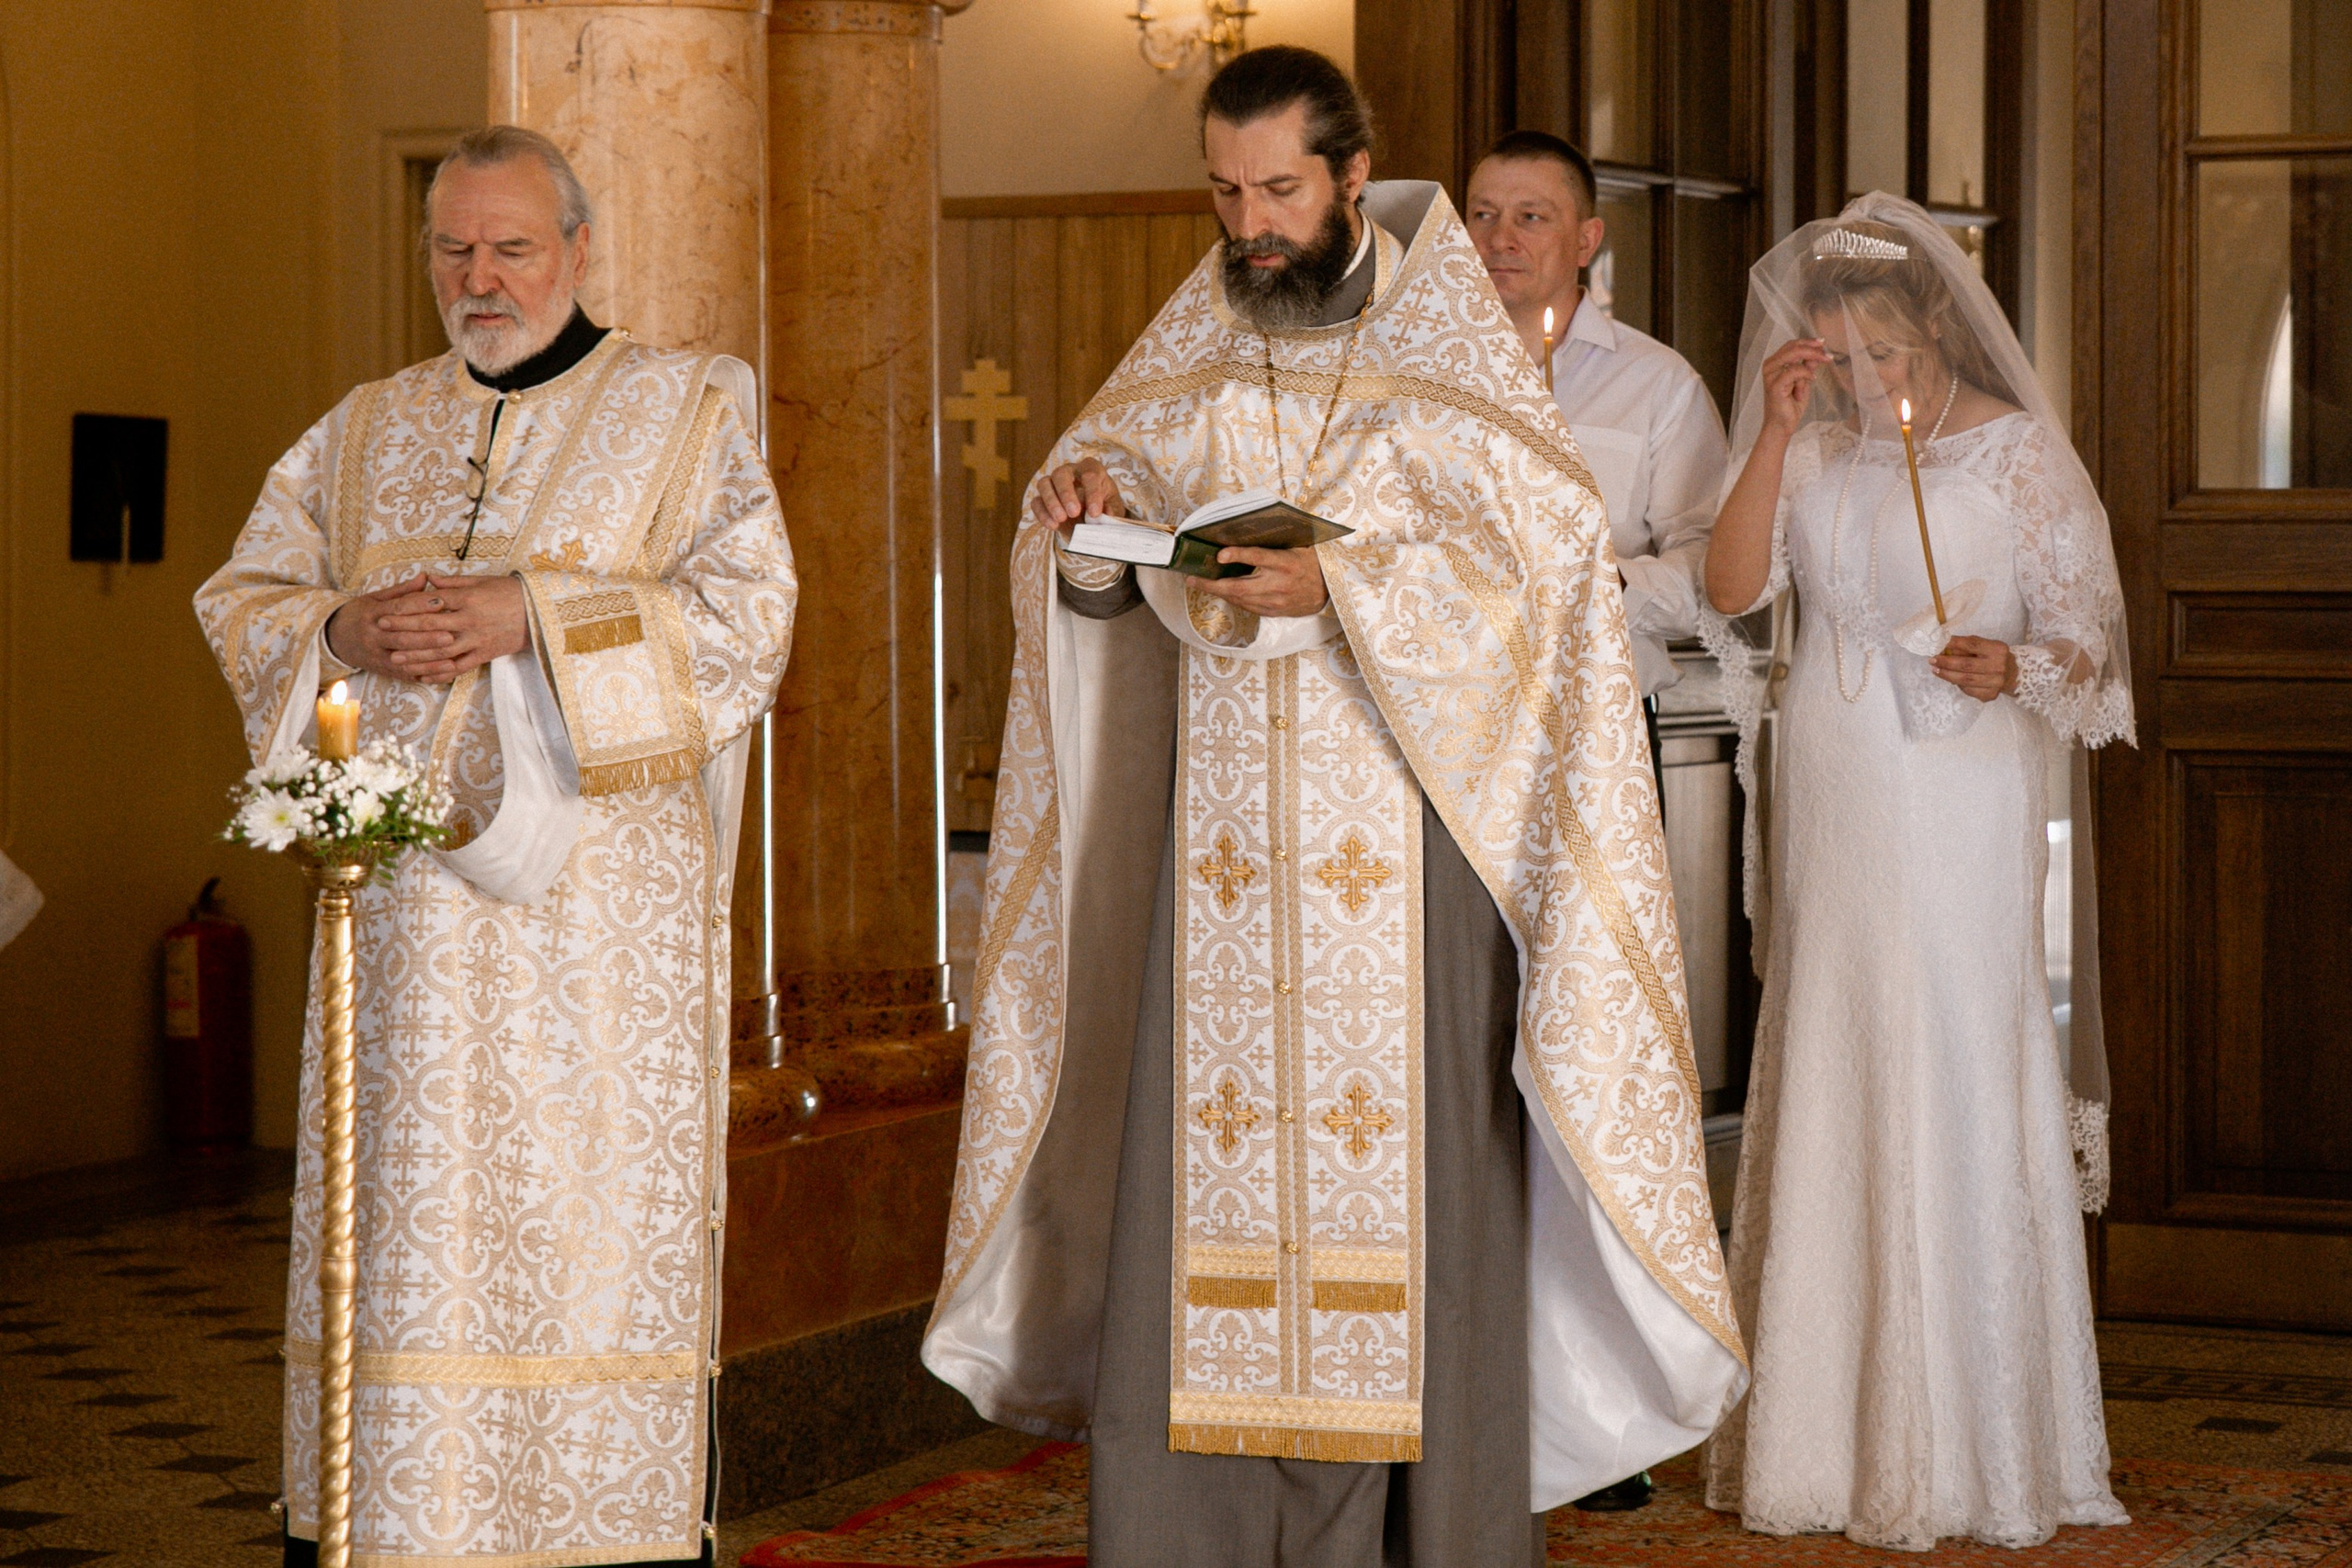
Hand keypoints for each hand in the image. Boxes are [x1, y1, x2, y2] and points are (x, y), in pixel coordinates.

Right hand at [325, 574, 452, 680]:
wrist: (335, 639)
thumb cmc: (359, 614)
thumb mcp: (375, 599)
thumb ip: (401, 591)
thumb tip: (425, 577)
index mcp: (371, 614)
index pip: (398, 609)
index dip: (419, 605)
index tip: (441, 601)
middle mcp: (373, 636)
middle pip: (402, 638)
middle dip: (427, 638)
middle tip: (451, 635)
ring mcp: (377, 655)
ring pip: (405, 660)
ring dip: (429, 661)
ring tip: (452, 658)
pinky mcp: (383, 670)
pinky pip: (406, 674)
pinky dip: (425, 674)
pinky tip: (443, 673)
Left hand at [366, 573, 531, 683]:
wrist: (540, 613)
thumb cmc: (510, 592)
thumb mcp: (482, 581)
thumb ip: (453, 582)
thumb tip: (428, 579)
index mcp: (467, 598)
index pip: (429, 603)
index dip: (405, 607)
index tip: (387, 610)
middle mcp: (469, 620)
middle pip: (429, 626)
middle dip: (403, 629)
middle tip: (381, 631)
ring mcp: (477, 639)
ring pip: (441, 650)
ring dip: (417, 655)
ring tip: (396, 658)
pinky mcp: (485, 654)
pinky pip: (460, 666)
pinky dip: (441, 672)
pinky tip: (424, 676)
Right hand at [1032, 458, 1125, 531]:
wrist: (1092, 517)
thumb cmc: (1104, 506)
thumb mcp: (1113, 507)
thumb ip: (1111, 509)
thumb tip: (1107, 514)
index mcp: (1091, 469)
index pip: (1090, 475)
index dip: (1092, 494)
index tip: (1095, 513)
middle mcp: (1070, 472)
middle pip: (1061, 474)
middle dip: (1066, 493)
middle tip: (1074, 512)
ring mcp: (1053, 483)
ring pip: (1044, 484)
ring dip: (1051, 502)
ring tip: (1061, 519)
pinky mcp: (1043, 498)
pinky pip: (1036, 502)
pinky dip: (1042, 514)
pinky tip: (1053, 526)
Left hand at [1192, 546, 1329, 617]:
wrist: (1329, 591)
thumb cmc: (1311, 563)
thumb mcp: (1297, 546)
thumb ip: (1273, 543)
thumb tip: (1245, 533)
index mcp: (1286, 562)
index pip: (1258, 557)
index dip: (1237, 555)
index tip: (1219, 555)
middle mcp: (1279, 584)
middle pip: (1240, 586)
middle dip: (1213, 584)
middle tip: (1193, 579)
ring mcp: (1276, 601)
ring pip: (1240, 599)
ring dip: (1218, 592)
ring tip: (1202, 585)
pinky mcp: (1274, 612)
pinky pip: (1248, 607)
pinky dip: (1233, 599)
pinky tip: (1223, 592)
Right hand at [1758, 338, 1827, 438]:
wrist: (1782, 425)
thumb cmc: (1790, 405)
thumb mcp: (1803, 381)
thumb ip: (1807, 367)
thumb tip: (1818, 353)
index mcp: (1774, 363)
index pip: (1791, 345)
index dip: (1808, 341)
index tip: (1823, 342)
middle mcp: (1770, 366)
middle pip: (1793, 347)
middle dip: (1813, 348)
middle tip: (1828, 354)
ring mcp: (1770, 375)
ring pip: (1793, 355)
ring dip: (1812, 358)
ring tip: (1824, 362)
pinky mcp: (1774, 385)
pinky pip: (1794, 371)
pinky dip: (1806, 373)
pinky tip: (1813, 379)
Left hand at [1930, 635, 2015, 701]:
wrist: (2013, 674)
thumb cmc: (1993, 657)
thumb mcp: (1984, 646)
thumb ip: (1966, 646)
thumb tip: (1943, 646)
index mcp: (1997, 649)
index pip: (1972, 645)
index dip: (1953, 643)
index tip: (1937, 643)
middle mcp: (1999, 666)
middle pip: (1966, 665)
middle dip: (1945, 662)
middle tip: (1932, 660)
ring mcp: (1996, 682)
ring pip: (1965, 680)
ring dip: (1946, 674)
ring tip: (1935, 670)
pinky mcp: (1991, 694)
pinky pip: (1968, 690)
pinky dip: (1957, 684)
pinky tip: (1951, 679)